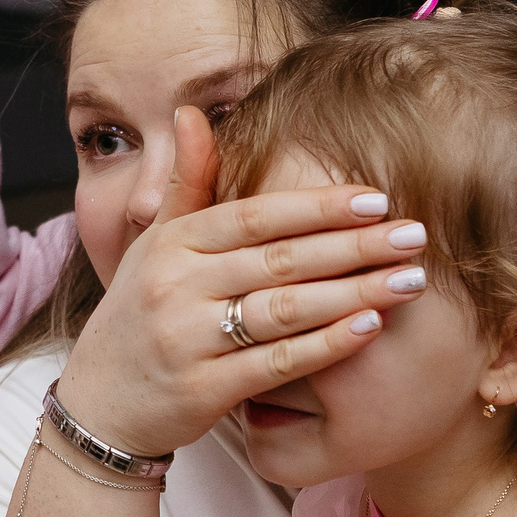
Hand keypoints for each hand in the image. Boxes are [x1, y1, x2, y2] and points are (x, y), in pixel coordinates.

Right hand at [55, 108, 429, 455]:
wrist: (101, 405)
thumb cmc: (137, 316)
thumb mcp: (152, 246)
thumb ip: (187, 185)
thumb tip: (192, 111)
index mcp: (171, 244)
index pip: (255, 215)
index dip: (319, 205)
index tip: (378, 199)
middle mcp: (176, 286)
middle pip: (280, 259)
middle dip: (355, 246)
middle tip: (415, 235)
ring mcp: (188, 339)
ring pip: (285, 309)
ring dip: (355, 292)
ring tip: (411, 280)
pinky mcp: (203, 389)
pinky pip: (276, 363)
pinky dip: (326, 345)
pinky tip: (370, 328)